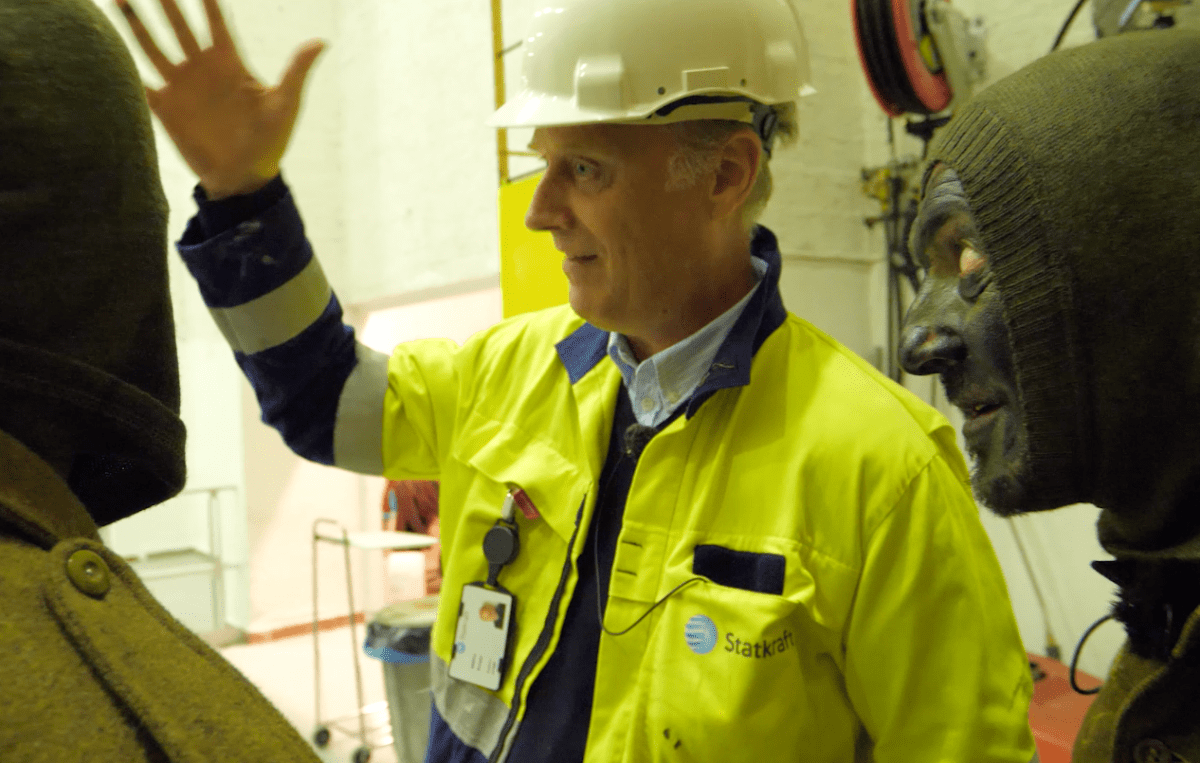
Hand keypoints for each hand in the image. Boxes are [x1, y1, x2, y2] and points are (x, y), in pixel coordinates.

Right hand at [116, 0, 324, 198]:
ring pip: (154, 46)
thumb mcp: (286, 104)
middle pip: (180, 25)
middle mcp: (202, 68)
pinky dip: (123, 67)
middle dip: (166, 2)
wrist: (245, 179)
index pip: (215, 20)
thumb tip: (322, 41)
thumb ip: (297, 71)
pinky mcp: (165, 108)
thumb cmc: (271, 142)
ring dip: (137, 23)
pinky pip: (139, 82)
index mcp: (230, 62)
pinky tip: (105, 47)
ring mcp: (181, 86)